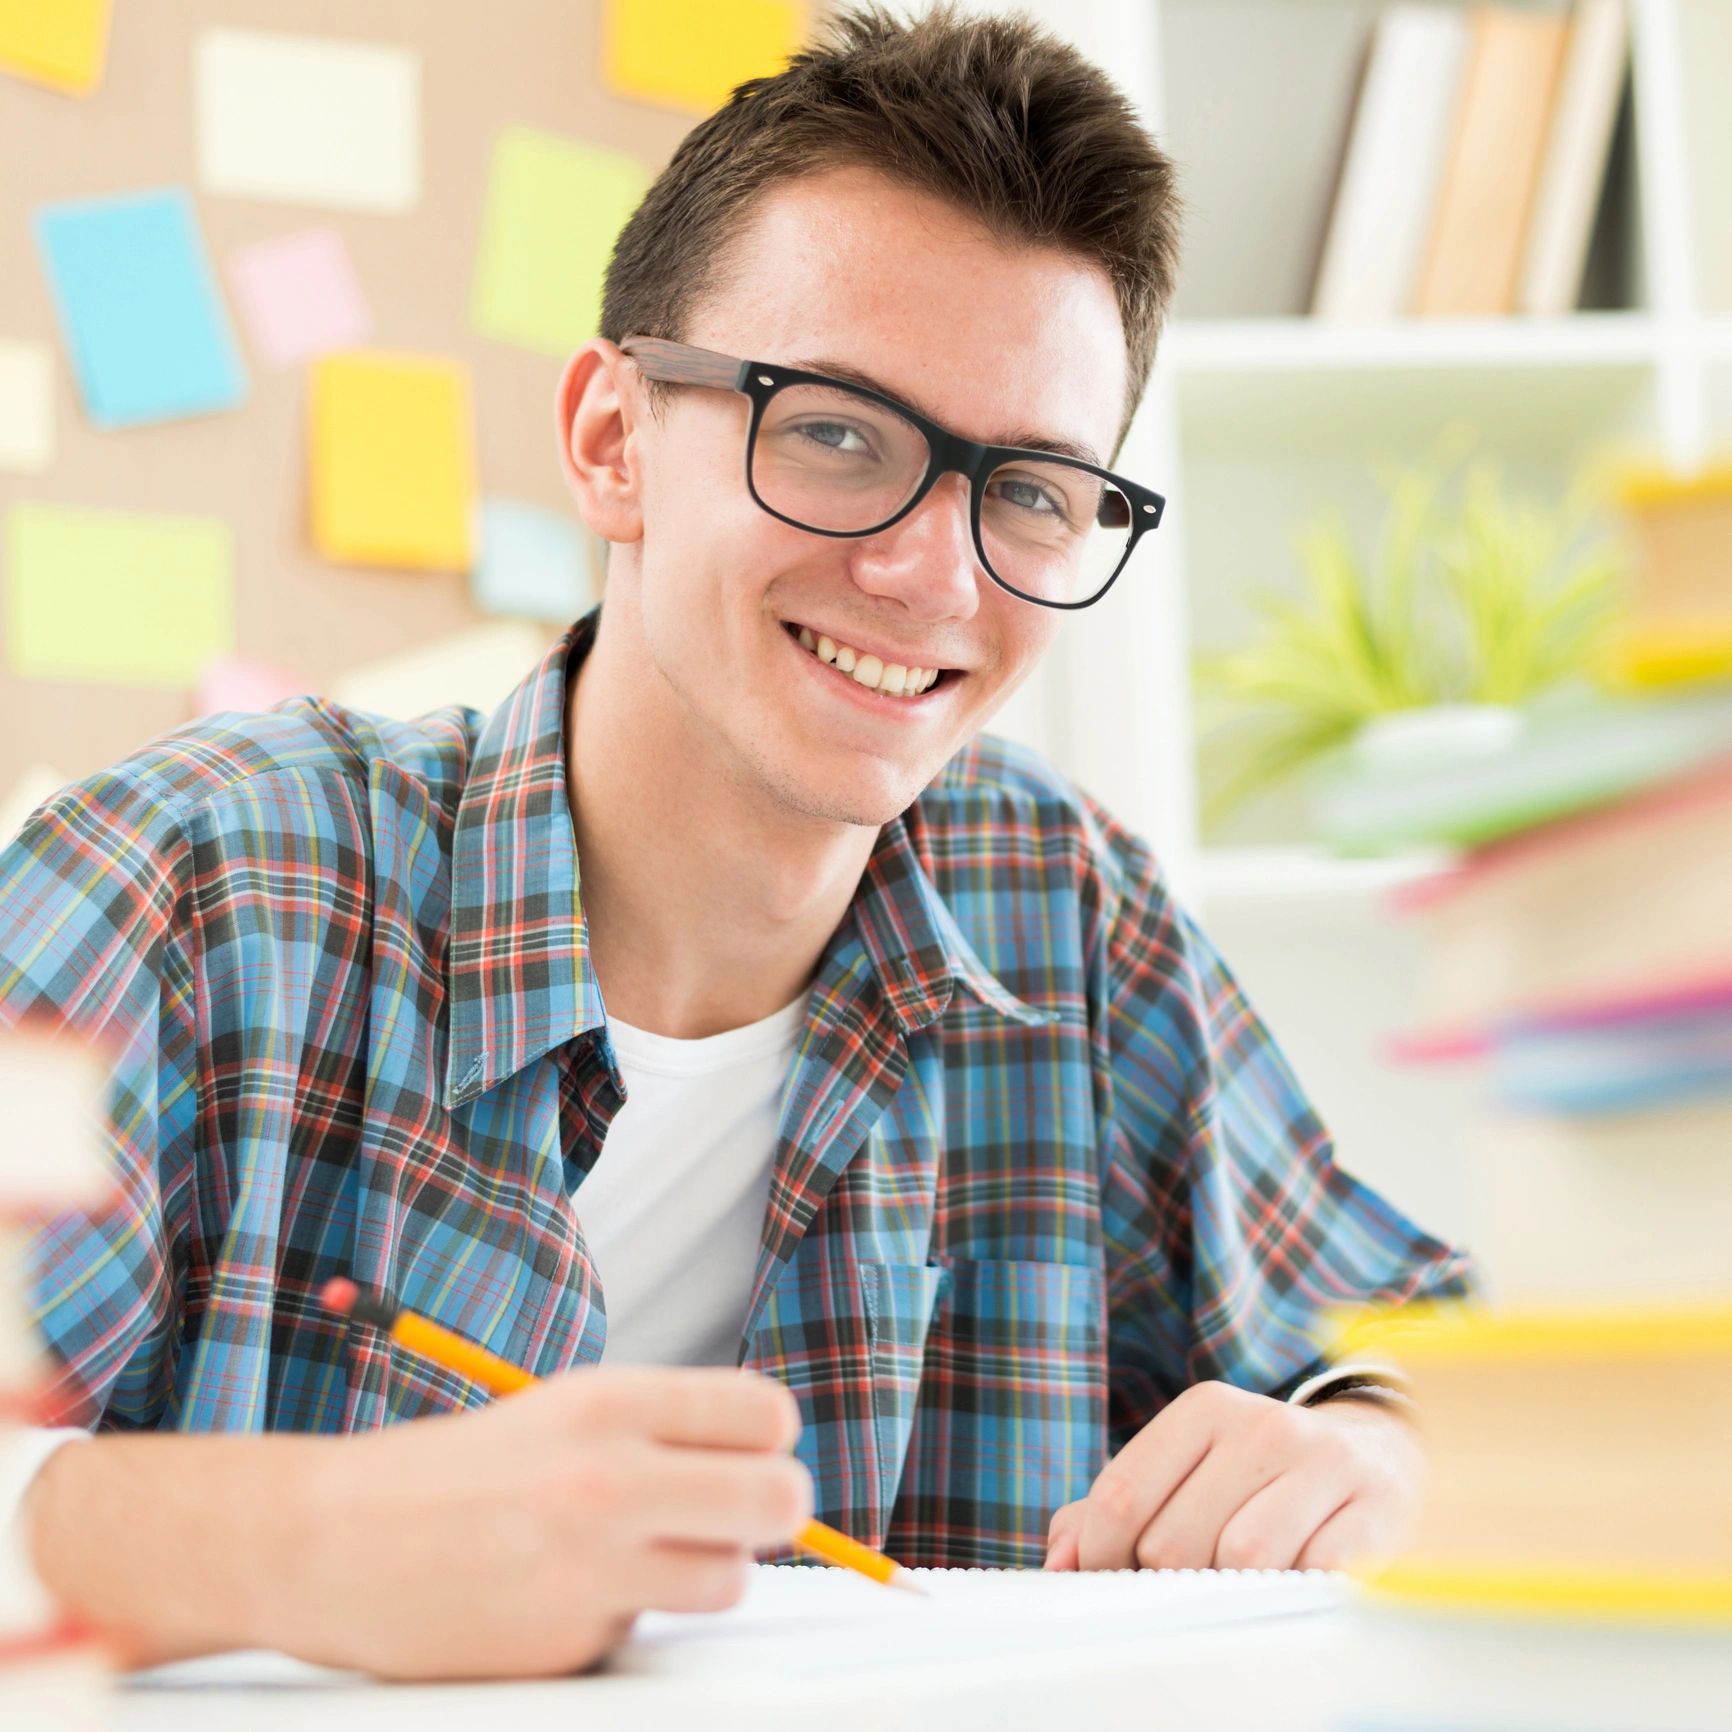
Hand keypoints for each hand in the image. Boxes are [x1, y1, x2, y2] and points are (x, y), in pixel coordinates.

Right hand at [224, 1367, 807, 1678]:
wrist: (326, 1541)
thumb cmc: (452, 1472)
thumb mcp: (564, 1413)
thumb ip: (662, 1430)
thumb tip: (766, 1458)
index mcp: (610, 1402)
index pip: (766, 1414)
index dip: (769, 1440)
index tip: (749, 1454)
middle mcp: (610, 1479)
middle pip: (778, 1499)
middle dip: (773, 1511)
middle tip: (738, 1516)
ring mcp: (592, 1568)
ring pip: (729, 1579)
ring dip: (701, 1572)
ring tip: (637, 1556)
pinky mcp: (569, 1644)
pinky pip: (643, 1632)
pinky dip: (619, 1620)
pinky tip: (556, 1597)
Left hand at [1042, 1381, 1420, 1573]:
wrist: (1381, 1456)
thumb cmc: (1258, 1477)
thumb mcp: (1185, 1470)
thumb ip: (1111, 1509)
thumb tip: (1059, 1564)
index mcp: (1205, 1409)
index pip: (1121, 1496)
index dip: (1101, 1558)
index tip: (1108, 1584)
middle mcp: (1265, 1425)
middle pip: (1175, 1540)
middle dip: (1168, 1581)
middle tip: (1187, 1588)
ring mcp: (1325, 1465)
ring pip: (1242, 1561)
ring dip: (1231, 1594)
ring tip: (1242, 1587)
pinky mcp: (1378, 1512)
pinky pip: (1312, 1577)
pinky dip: (1293, 1595)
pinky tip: (1295, 1584)